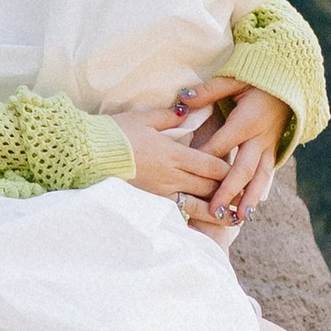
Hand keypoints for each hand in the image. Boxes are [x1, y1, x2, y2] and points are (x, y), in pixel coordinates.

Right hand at [114, 92, 233, 211]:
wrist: (89, 155)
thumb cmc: (115, 134)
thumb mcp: (144, 118)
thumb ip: (170, 115)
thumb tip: (188, 110)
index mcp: (175, 153)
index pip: (212, 165)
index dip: (229, 169)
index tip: (240, 170)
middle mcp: (172, 176)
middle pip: (209, 187)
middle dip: (227, 190)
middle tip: (242, 193)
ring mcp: (161, 192)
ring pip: (197, 205)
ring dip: (216, 210)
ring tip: (231, 217)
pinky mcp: (150, 202)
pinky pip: (177, 211)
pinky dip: (192, 215)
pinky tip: (200, 220)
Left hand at [174, 77, 292, 227]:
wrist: (289, 83)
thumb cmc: (255, 79)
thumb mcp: (232, 79)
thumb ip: (208, 91)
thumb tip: (182, 99)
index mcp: (247, 120)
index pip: (223, 144)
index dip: (207, 160)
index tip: (191, 175)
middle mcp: (259, 137)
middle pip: (243, 168)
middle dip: (228, 191)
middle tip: (214, 210)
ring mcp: (268, 146)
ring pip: (259, 178)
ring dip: (248, 199)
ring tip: (238, 219)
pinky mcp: (273, 151)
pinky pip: (266, 175)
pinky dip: (258, 193)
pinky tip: (249, 211)